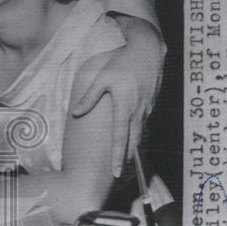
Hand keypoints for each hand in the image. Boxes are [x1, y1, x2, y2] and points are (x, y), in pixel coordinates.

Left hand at [72, 20, 164, 176]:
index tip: (115, 171)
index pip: (119, 137)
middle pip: (132, 141)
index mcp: (124, 106)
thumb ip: (89, 97)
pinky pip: (143, 123)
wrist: (149, 51)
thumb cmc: (122, 62)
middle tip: (118, 174)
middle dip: (126, 159)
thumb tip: (75, 114)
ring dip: (132, 148)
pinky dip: (138, 134)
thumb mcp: (102, 77)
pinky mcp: (151, 104)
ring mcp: (146, 108)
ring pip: (139, 133)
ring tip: (125, 161)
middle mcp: (137, 111)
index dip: (117, 156)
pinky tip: (132, 139)